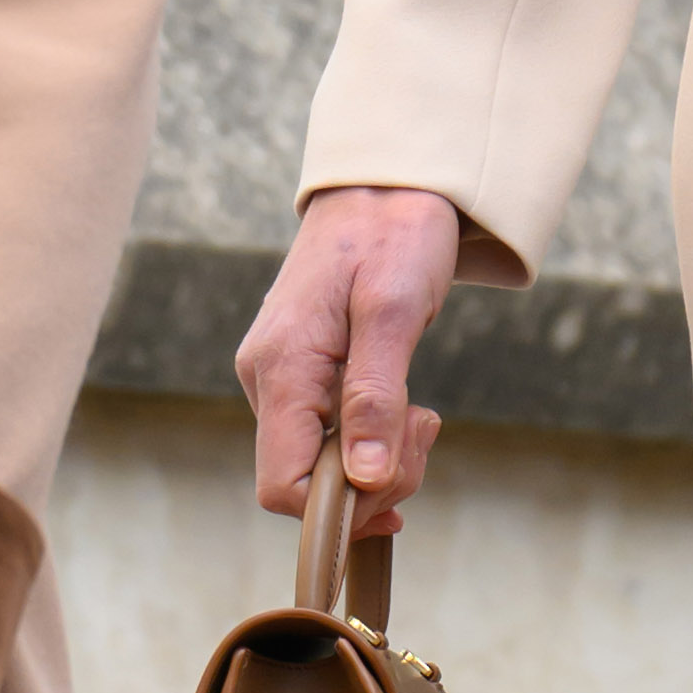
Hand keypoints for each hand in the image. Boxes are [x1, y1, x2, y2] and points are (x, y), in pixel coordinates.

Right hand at [240, 183, 466, 515]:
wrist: (386, 184)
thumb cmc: (393, 234)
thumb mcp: (394, 309)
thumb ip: (376, 396)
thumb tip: (364, 480)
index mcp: (282, 368)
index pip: (282, 486)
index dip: (340, 507)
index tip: (397, 475)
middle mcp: (268, 380)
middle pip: (304, 484)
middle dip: (372, 481)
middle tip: (424, 427)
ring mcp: (283, 380)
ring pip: (321, 465)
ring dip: (380, 461)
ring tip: (421, 415)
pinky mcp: (303, 377)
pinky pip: (330, 438)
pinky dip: (372, 441)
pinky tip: (404, 412)